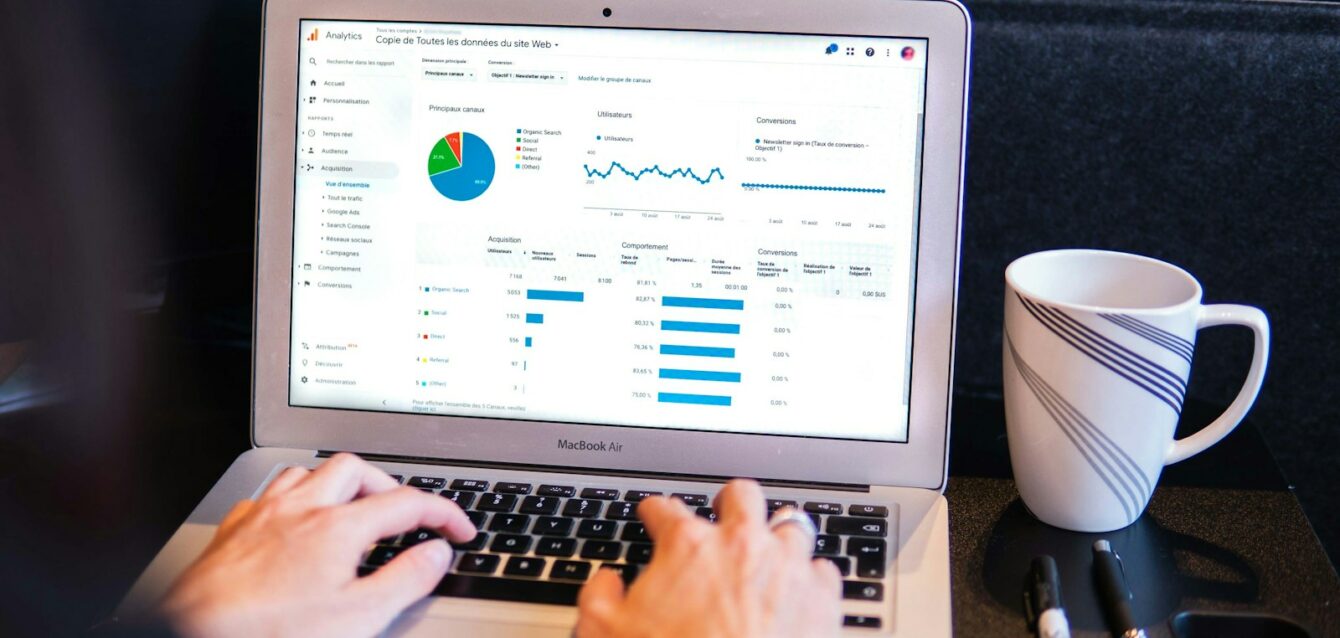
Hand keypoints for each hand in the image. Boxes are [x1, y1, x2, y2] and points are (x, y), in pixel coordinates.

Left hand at [160, 453, 474, 637]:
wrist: (193, 634)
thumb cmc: (269, 633)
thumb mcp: (357, 619)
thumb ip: (405, 580)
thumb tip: (436, 553)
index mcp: (337, 527)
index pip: (407, 503)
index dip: (443, 513)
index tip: (458, 529)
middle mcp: (300, 509)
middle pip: (356, 469)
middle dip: (387, 485)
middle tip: (405, 515)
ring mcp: (262, 515)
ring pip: (308, 472)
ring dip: (338, 484)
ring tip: (352, 508)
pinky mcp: (232, 531)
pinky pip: (269, 494)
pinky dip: (294, 500)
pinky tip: (293, 523)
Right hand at [577, 479, 841, 637]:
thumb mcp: (604, 634)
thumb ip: (599, 598)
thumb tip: (606, 583)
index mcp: (688, 548)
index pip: (665, 509)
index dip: (655, 511)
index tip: (654, 517)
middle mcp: (742, 546)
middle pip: (740, 495)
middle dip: (728, 501)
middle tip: (721, 513)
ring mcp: (787, 569)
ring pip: (790, 524)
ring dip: (776, 535)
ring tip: (767, 550)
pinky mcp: (822, 599)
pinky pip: (823, 570)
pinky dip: (809, 578)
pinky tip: (798, 592)